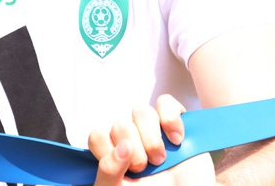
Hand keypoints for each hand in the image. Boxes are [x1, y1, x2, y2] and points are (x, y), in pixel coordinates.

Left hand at [88, 95, 214, 184]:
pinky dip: (171, 120)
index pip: (98, 136)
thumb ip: (109, 171)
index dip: (109, 152)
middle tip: (146, 169)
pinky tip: (177, 141)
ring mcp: (153, 129)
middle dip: (135, 152)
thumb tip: (123, 147)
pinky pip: (166, 102)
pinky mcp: (176, 123)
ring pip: (140, 111)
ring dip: (152, 139)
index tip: (124, 171)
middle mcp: (131, 137)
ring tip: (161, 159)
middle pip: (120, 125)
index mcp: (114, 152)